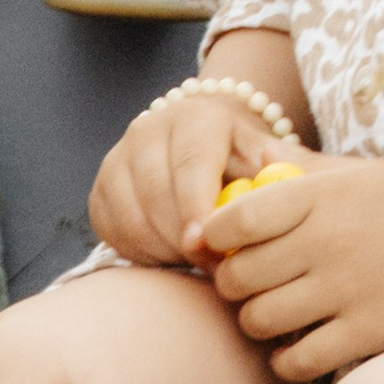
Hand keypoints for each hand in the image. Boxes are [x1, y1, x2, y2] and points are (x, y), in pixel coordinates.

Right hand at [89, 90, 299, 270]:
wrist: (206, 149)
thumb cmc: (246, 161)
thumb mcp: (270, 156)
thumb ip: (285, 168)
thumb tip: (279, 177)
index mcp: (196, 117)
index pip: (191, 163)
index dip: (196, 207)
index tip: (205, 244)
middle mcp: (149, 129)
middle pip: (156, 193)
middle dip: (183, 238)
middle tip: (212, 266)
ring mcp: (118, 158)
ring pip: (130, 215)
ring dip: (163, 249)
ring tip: (196, 260)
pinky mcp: (99, 189)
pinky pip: (111, 231)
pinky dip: (140, 252)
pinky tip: (170, 255)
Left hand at [188, 153, 383, 378]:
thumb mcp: (360, 172)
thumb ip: (300, 171)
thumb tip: (247, 160)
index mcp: (322, 196)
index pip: (233, 219)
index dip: (214, 237)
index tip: (223, 245)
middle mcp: (329, 241)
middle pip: (237, 277)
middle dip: (234, 284)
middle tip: (251, 284)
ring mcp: (348, 290)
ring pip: (258, 321)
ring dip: (259, 322)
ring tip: (277, 313)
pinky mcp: (368, 333)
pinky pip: (295, 360)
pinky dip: (287, 359)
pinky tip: (300, 344)